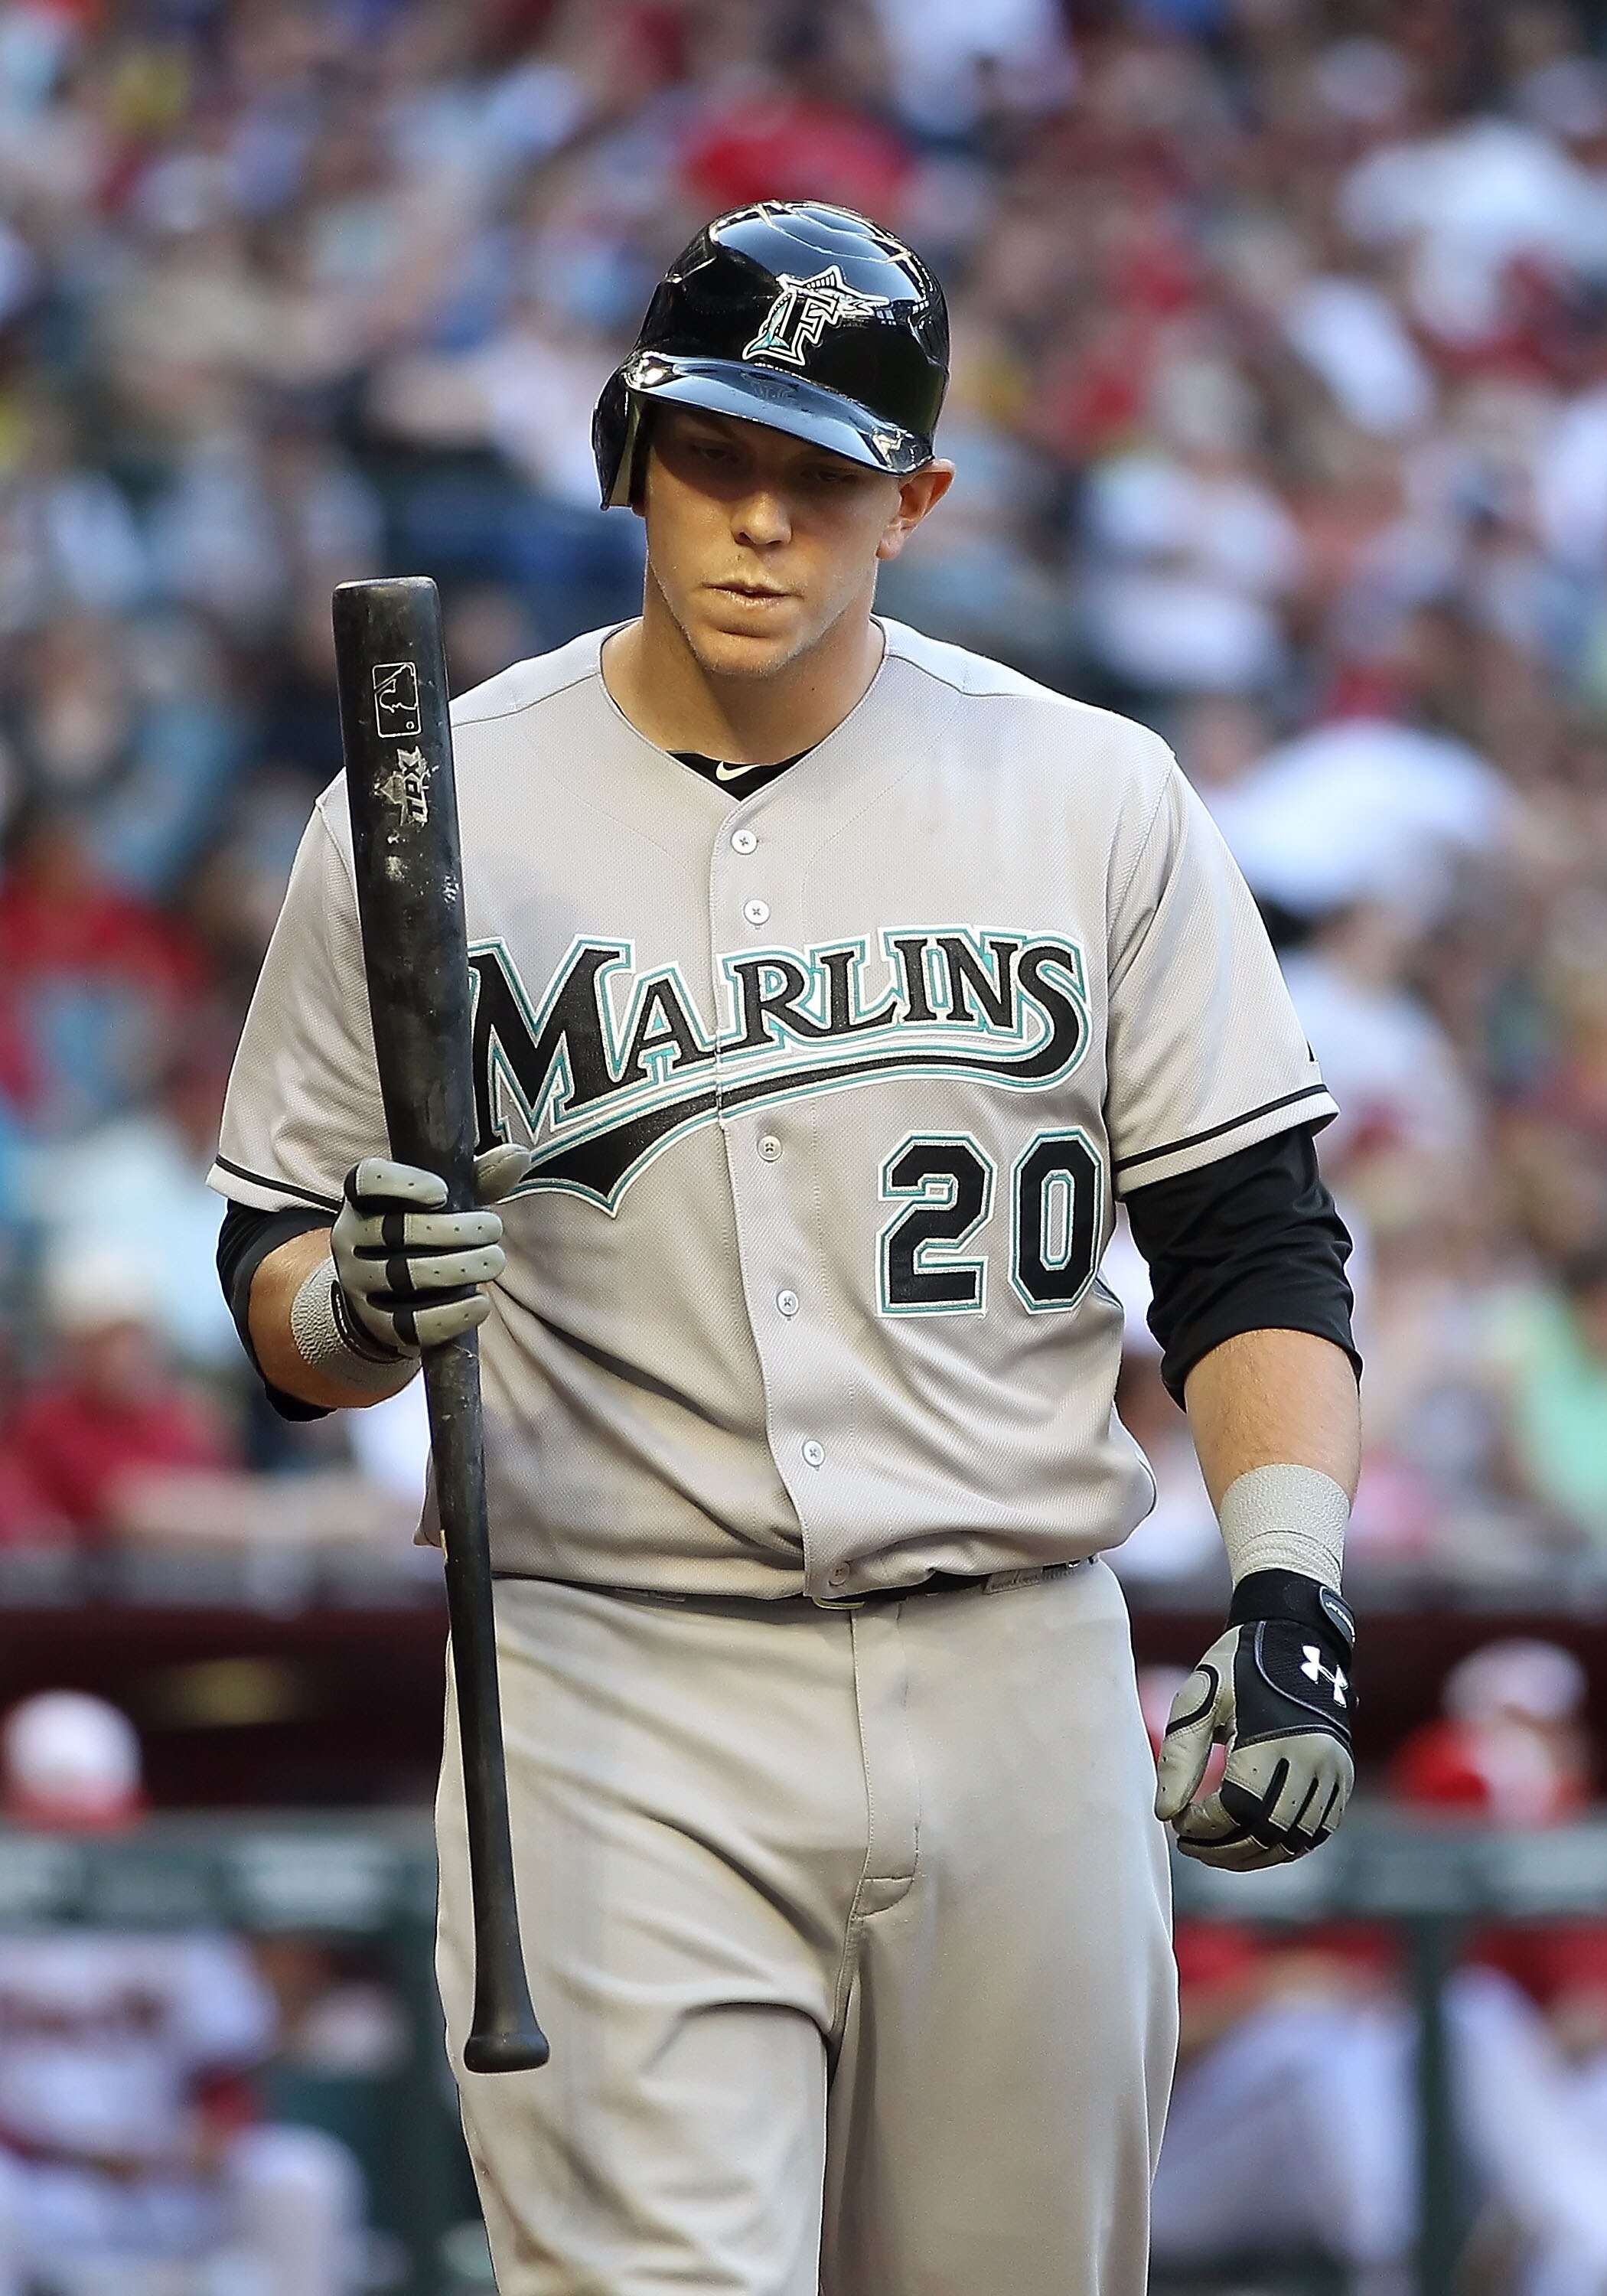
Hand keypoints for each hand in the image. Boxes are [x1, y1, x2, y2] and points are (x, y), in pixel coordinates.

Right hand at [331, 1145, 533, 1356]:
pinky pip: (410, 1323)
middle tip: (494, 1229)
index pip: (367, 1179)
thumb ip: (478, 1177)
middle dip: (455, 1230)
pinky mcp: (375, 1323)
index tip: (444, 1193)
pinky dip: (450, 1315)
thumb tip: (518, 1156)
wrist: (386, 1292)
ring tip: (494, 1261)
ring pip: (404, 1276)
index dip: (404, 1183)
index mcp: (363, 1198)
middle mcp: (350, 1237)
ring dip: (458, 1268)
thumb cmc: (425, 1229)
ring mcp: (358, 1282)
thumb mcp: (447, 1199)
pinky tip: (480, 1303)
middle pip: (398, 1230)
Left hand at [1154, 1570, 1354, 1869]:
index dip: (1203, 1826)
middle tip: (1190, 1844)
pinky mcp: (1343, 1778)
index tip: (1178, 1820)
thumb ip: (1180, 1757)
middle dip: (1223, 1849)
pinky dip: (1283, 1845)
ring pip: (1294, 1841)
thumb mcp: (1200, 1700)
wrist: (1294, 1638)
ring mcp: (1334, 1773)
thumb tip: (1164, 1814)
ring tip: (1216, 1848)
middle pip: (1266, 1834)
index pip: (1236, 1811)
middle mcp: (1314, 1763)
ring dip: (1253, 1854)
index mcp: (1275, 1741)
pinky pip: (1316, 1831)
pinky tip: (1252, 1840)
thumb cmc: (1237, 1667)